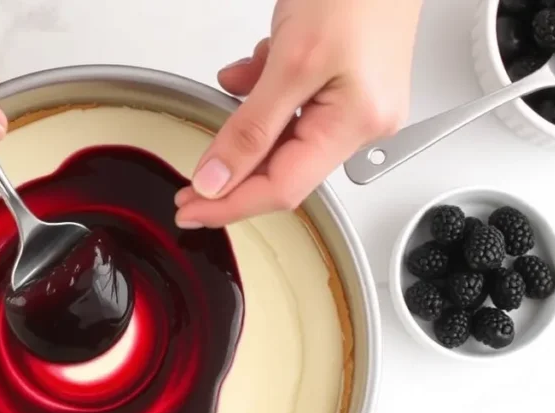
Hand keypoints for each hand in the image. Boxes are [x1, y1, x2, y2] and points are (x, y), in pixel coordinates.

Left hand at [175, 0, 422, 227]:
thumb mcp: (290, 60)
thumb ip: (250, 128)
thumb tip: (217, 178)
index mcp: (356, 123)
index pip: (283, 188)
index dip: (231, 205)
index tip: (192, 210)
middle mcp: (363, 121)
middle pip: (285, 168)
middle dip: (236, 170)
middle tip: (191, 186)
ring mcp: (357, 102)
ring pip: (286, 135)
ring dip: (250, 122)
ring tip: (233, 92)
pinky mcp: (347, 82)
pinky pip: (295, 105)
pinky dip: (266, 93)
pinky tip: (254, 69)